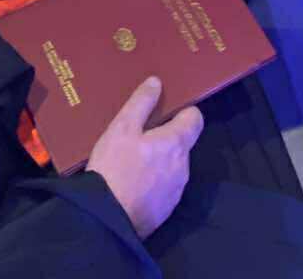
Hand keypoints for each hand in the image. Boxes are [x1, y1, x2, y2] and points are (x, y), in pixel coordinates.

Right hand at [87, 77, 202, 239]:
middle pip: (182, 143)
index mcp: (176, 143)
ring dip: (160, 160)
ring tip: (132, 159)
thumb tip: (157, 82)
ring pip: (173, 165)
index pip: (195, 118)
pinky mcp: (166, 209)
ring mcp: (176, 190)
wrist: (107, 219)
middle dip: (166, 137)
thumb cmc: (115, 167)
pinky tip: (133, 182)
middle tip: (139, 135)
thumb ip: (141, 103)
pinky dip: (154, 181)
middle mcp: (184, 166)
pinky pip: (165, 187)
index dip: (183, 111)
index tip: (166, 110)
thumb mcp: (122, 128)